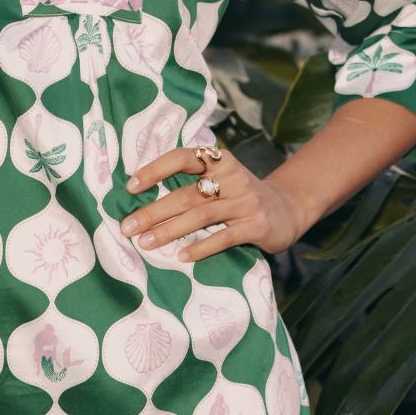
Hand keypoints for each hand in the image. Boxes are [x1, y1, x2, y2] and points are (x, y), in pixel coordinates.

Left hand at [120, 140, 307, 260]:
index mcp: (220, 161)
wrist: (287, 210)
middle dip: (154, 212)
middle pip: (187, 194)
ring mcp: (246, 202)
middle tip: (128, 227)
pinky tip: (181, 256)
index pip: (183, 158)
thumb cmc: (239, 196)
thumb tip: (141, 199)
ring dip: (170, 230)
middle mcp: (233, 177)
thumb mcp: (221, 179)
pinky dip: (201, 248)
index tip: (131, 186)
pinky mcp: (257, 225)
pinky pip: (224, 238)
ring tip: (146, 243)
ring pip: (201, 215)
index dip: (156, 170)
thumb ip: (191, 183)